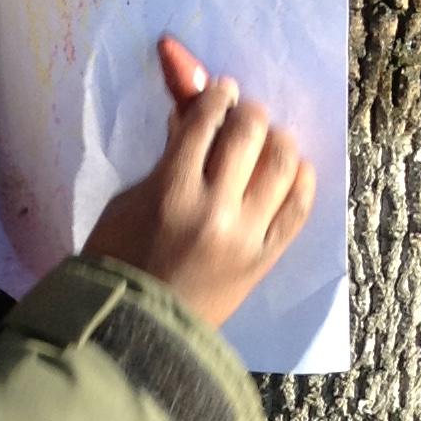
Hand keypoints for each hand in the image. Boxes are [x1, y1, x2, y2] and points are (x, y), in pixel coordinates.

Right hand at [83, 36, 315, 329]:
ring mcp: (246, 236)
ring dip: (279, 140)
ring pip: (283, 164)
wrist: (136, 329)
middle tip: (246, 114)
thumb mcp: (130, 200)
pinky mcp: (265, 259)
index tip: (224, 90)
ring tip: (271, 139)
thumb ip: (168, 157)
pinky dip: (300, 179)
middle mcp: (215, 209)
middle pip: (249, 134)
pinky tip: (293, 168)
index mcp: (171, 191)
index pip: (206, 122)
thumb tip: (194, 113)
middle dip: (249, 114)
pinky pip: (298, 208)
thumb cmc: (119, 259)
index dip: (217, 96)